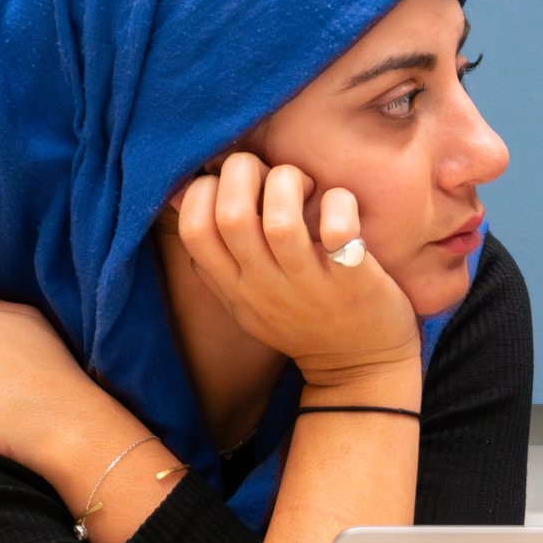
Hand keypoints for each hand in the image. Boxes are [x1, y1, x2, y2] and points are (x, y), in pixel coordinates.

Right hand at [172, 151, 420, 387]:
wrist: (361, 368)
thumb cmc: (303, 320)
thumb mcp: (246, 299)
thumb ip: (215, 259)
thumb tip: (180, 196)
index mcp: (235, 288)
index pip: (193, 230)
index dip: (204, 190)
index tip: (233, 184)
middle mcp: (265, 288)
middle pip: (232, 216)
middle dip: (245, 173)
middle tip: (271, 175)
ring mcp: (308, 287)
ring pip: (280, 222)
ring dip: (290, 184)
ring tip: (307, 187)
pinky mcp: (352, 283)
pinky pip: (338, 231)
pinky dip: (339, 204)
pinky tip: (341, 205)